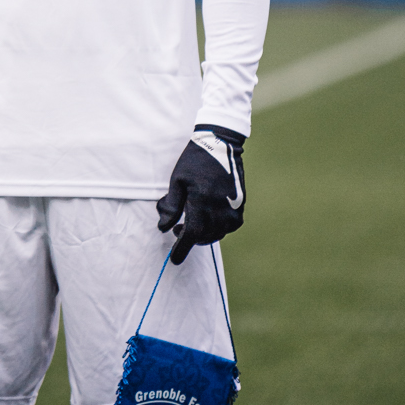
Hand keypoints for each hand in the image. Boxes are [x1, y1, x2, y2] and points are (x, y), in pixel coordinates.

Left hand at [156, 125, 244, 265]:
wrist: (221, 144)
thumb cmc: (195, 161)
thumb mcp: (177, 181)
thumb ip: (171, 207)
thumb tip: (163, 228)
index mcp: (202, 201)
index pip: (191, 235)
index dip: (181, 249)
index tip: (173, 260)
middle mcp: (220, 208)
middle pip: (203, 237)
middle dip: (188, 238)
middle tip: (178, 228)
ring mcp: (233, 209)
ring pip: (216, 234)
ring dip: (202, 233)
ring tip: (191, 220)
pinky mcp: (240, 207)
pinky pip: (228, 227)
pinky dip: (216, 228)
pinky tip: (208, 218)